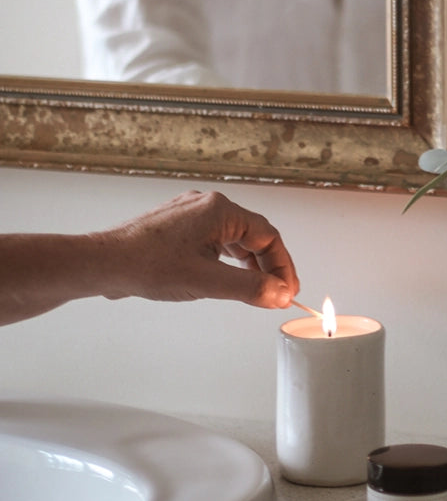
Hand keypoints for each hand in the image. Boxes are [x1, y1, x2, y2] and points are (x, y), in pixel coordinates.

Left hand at [98, 191, 299, 307]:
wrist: (103, 263)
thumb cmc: (146, 265)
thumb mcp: (206, 281)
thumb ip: (248, 287)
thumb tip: (279, 294)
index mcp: (220, 210)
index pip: (268, 236)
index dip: (283, 266)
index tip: (288, 291)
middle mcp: (209, 205)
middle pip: (254, 235)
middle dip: (268, 266)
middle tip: (277, 294)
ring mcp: (192, 214)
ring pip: (234, 238)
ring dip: (249, 264)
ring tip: (257, 290)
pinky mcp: (179, 225)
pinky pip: (216, 240)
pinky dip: (228, 260)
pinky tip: (227, 277)